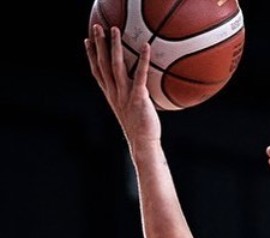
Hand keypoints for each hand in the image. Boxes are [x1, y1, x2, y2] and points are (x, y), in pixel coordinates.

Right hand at [85, 25, 160, 149]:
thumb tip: (142, 92)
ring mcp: (125, 94)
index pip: (98, 72)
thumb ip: (132, 99)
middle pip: (103, 64)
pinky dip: (143, 60)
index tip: (87, 41)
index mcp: (111, 96)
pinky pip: (140, 75)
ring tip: (114, 29)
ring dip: (114, 46)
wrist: (143, 143)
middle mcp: (115, 93)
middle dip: (99, 44)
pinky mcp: (138, 97)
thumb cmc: (141, 129)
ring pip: (116, 65)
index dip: (91, 56)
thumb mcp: (132, 112)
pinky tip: (146, 46)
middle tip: (96, 26)